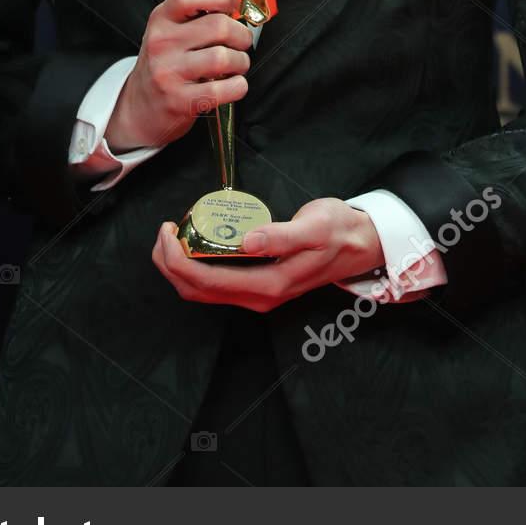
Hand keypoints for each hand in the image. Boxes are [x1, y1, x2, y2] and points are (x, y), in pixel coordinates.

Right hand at [105, 0, 254, 151]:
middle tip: (240, 42)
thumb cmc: (163, 65)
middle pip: (219, 26)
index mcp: (161, 19)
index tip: (233, 7)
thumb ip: (197, 15)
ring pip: (224, 58)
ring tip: (235, 65)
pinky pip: (223, 89)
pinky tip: (232, 84)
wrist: (139, 108)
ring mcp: (169, 72)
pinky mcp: (179, 100)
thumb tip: (237, 5)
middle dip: (241, 35)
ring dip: (241, 62)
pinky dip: (238, 86)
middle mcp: (162, 42)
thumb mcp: (168, 31)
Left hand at [151, 197, 385, 310]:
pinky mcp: (259, 285)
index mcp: (269, 285)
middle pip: (196, 290)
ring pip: (202, 290)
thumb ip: (282, 236)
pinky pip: (215, 283)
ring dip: (179, 266)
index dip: (177, 259)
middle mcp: (259, 297)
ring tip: (172, 234)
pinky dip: (195, 265)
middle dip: (169, 263)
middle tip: (164, 229)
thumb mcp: (315, 227)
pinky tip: (195, 242)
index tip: (168, 229)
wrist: (361, 244)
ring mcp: (258, 294)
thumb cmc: (338, 230)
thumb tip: (248, 241)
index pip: (206, 280)